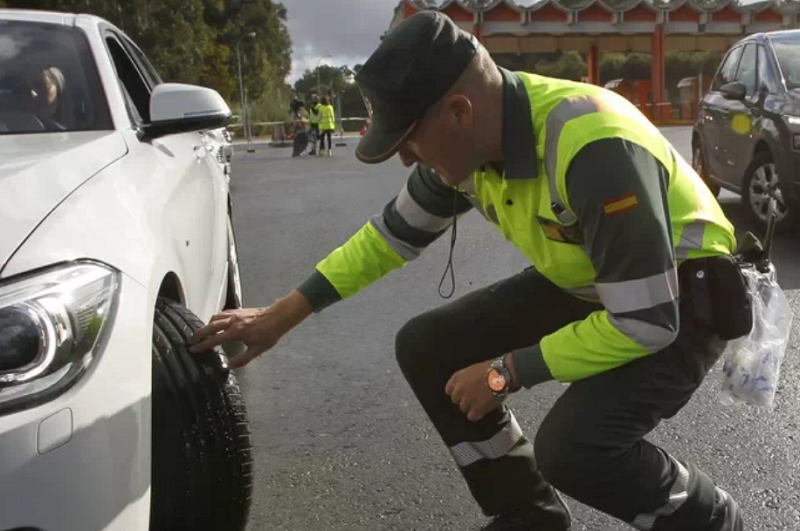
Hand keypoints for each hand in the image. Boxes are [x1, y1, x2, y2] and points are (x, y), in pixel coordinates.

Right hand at [189, 290, 311, 367]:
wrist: (278, 317)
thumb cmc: (269, 334)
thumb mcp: (257, 350)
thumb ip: (242, 359)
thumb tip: (228, 366)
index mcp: (235, 332)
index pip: (214, 340)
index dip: (202, 346)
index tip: (193, 350)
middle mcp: (232, 321)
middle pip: (209, 326)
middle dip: (198, 334)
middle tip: (191, 341)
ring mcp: (234, 314)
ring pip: (214, 318)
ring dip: (206, 325)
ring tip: (202, 333)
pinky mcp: (238, 310)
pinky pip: (222, 313)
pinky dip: (215, 318)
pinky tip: (216, 323)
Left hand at [445, 360, 505, 421]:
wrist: (502, 374)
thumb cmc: (491, 369)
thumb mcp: (474, 369)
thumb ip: (467, 379)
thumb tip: (468, 386)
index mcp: (458, 377)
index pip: (449, 389)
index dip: (457, 392)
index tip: (462, 393)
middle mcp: (459, 389)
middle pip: (455, 400)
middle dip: (463, 399)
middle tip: (474, 397)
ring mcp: (467, 400)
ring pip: (463, 408)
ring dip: (471, 407)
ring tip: (481, 403)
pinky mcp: (476, 409)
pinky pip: (471, 416)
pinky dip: (477, 415)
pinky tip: (482, 410)